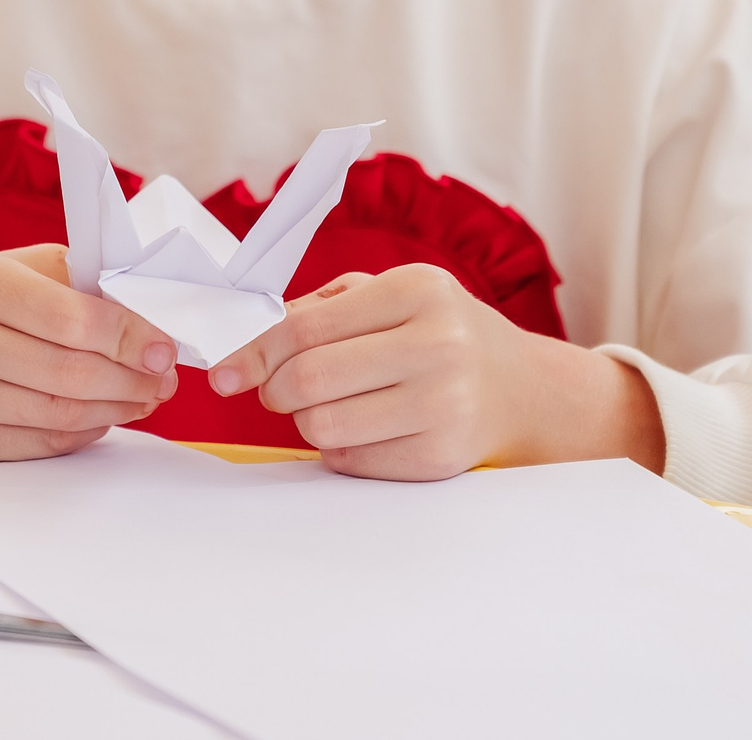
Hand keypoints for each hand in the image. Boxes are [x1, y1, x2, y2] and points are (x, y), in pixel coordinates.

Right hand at [0, 243, 180, 460]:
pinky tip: (103, 414)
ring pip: (60, 415)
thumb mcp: (20, 268)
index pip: (69, 317)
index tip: (164, 348)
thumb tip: (148, 318)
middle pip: (69, 373)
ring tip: (143, 396)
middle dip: (131, 380)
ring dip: (116, 409)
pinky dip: (84, 432)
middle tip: (164, 379)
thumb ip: (80, 283)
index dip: (127, 336)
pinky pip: (41, 445)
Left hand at [207, 266, 664, 480]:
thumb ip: (321, 309)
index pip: (305, 327)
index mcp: (418, 290)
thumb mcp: (392, 295)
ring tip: (328, 407)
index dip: (254, 353)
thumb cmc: (440, 333)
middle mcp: (437, 344)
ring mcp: (443, 403)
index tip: (227, 370)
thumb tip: (248, 343)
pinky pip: (352, 461)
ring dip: (307, 422)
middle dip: (274, 391)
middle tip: (276, 392)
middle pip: (309, 379)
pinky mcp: (441, 455)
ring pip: (324, 426)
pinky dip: (339, 449)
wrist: (523, 388)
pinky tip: (363, 428)